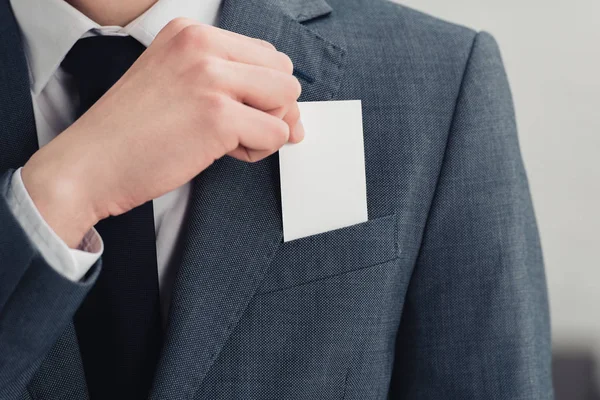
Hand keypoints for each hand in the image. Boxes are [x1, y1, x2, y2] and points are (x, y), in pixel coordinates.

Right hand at [22, 19, 302, 247]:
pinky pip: (277, 134)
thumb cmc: (131, 133)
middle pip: (283, 74)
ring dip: (267, 129)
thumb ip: (230, 85)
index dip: (261, 92)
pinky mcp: (218, 115)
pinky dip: (259, 150)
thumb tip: (293, 116)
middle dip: (271, 109)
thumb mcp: (177, 84)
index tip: (235, 111)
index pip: (265, 55)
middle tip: (235, 130)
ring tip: (227, 141)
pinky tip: (223, 153)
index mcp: (190, 33)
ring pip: (287, 101)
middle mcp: (201, 45)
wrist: (89, 165)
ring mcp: (210, 77)